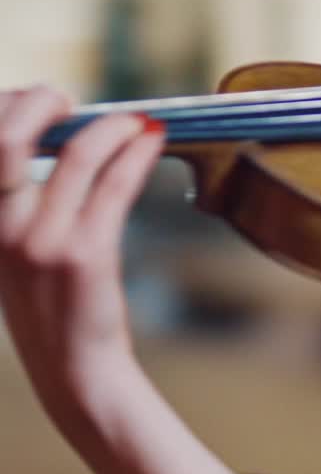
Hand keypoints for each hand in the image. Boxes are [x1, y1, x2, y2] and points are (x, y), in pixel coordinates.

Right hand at [0, 86, 164, 433]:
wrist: (75, 373)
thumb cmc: (54, 309)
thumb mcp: (16, 254)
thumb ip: (19, 205)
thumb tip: (54, 143)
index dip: (11, 107)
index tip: (47, 103)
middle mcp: (0, 230)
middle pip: (5, 136)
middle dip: (41, 102)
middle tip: (75, 100)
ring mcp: (41, 242)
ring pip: (75, 156)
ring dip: (111, 126)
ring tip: (136, 121)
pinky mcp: (86, 256)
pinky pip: (114, 187)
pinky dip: (136, 154)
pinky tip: (152, 141)